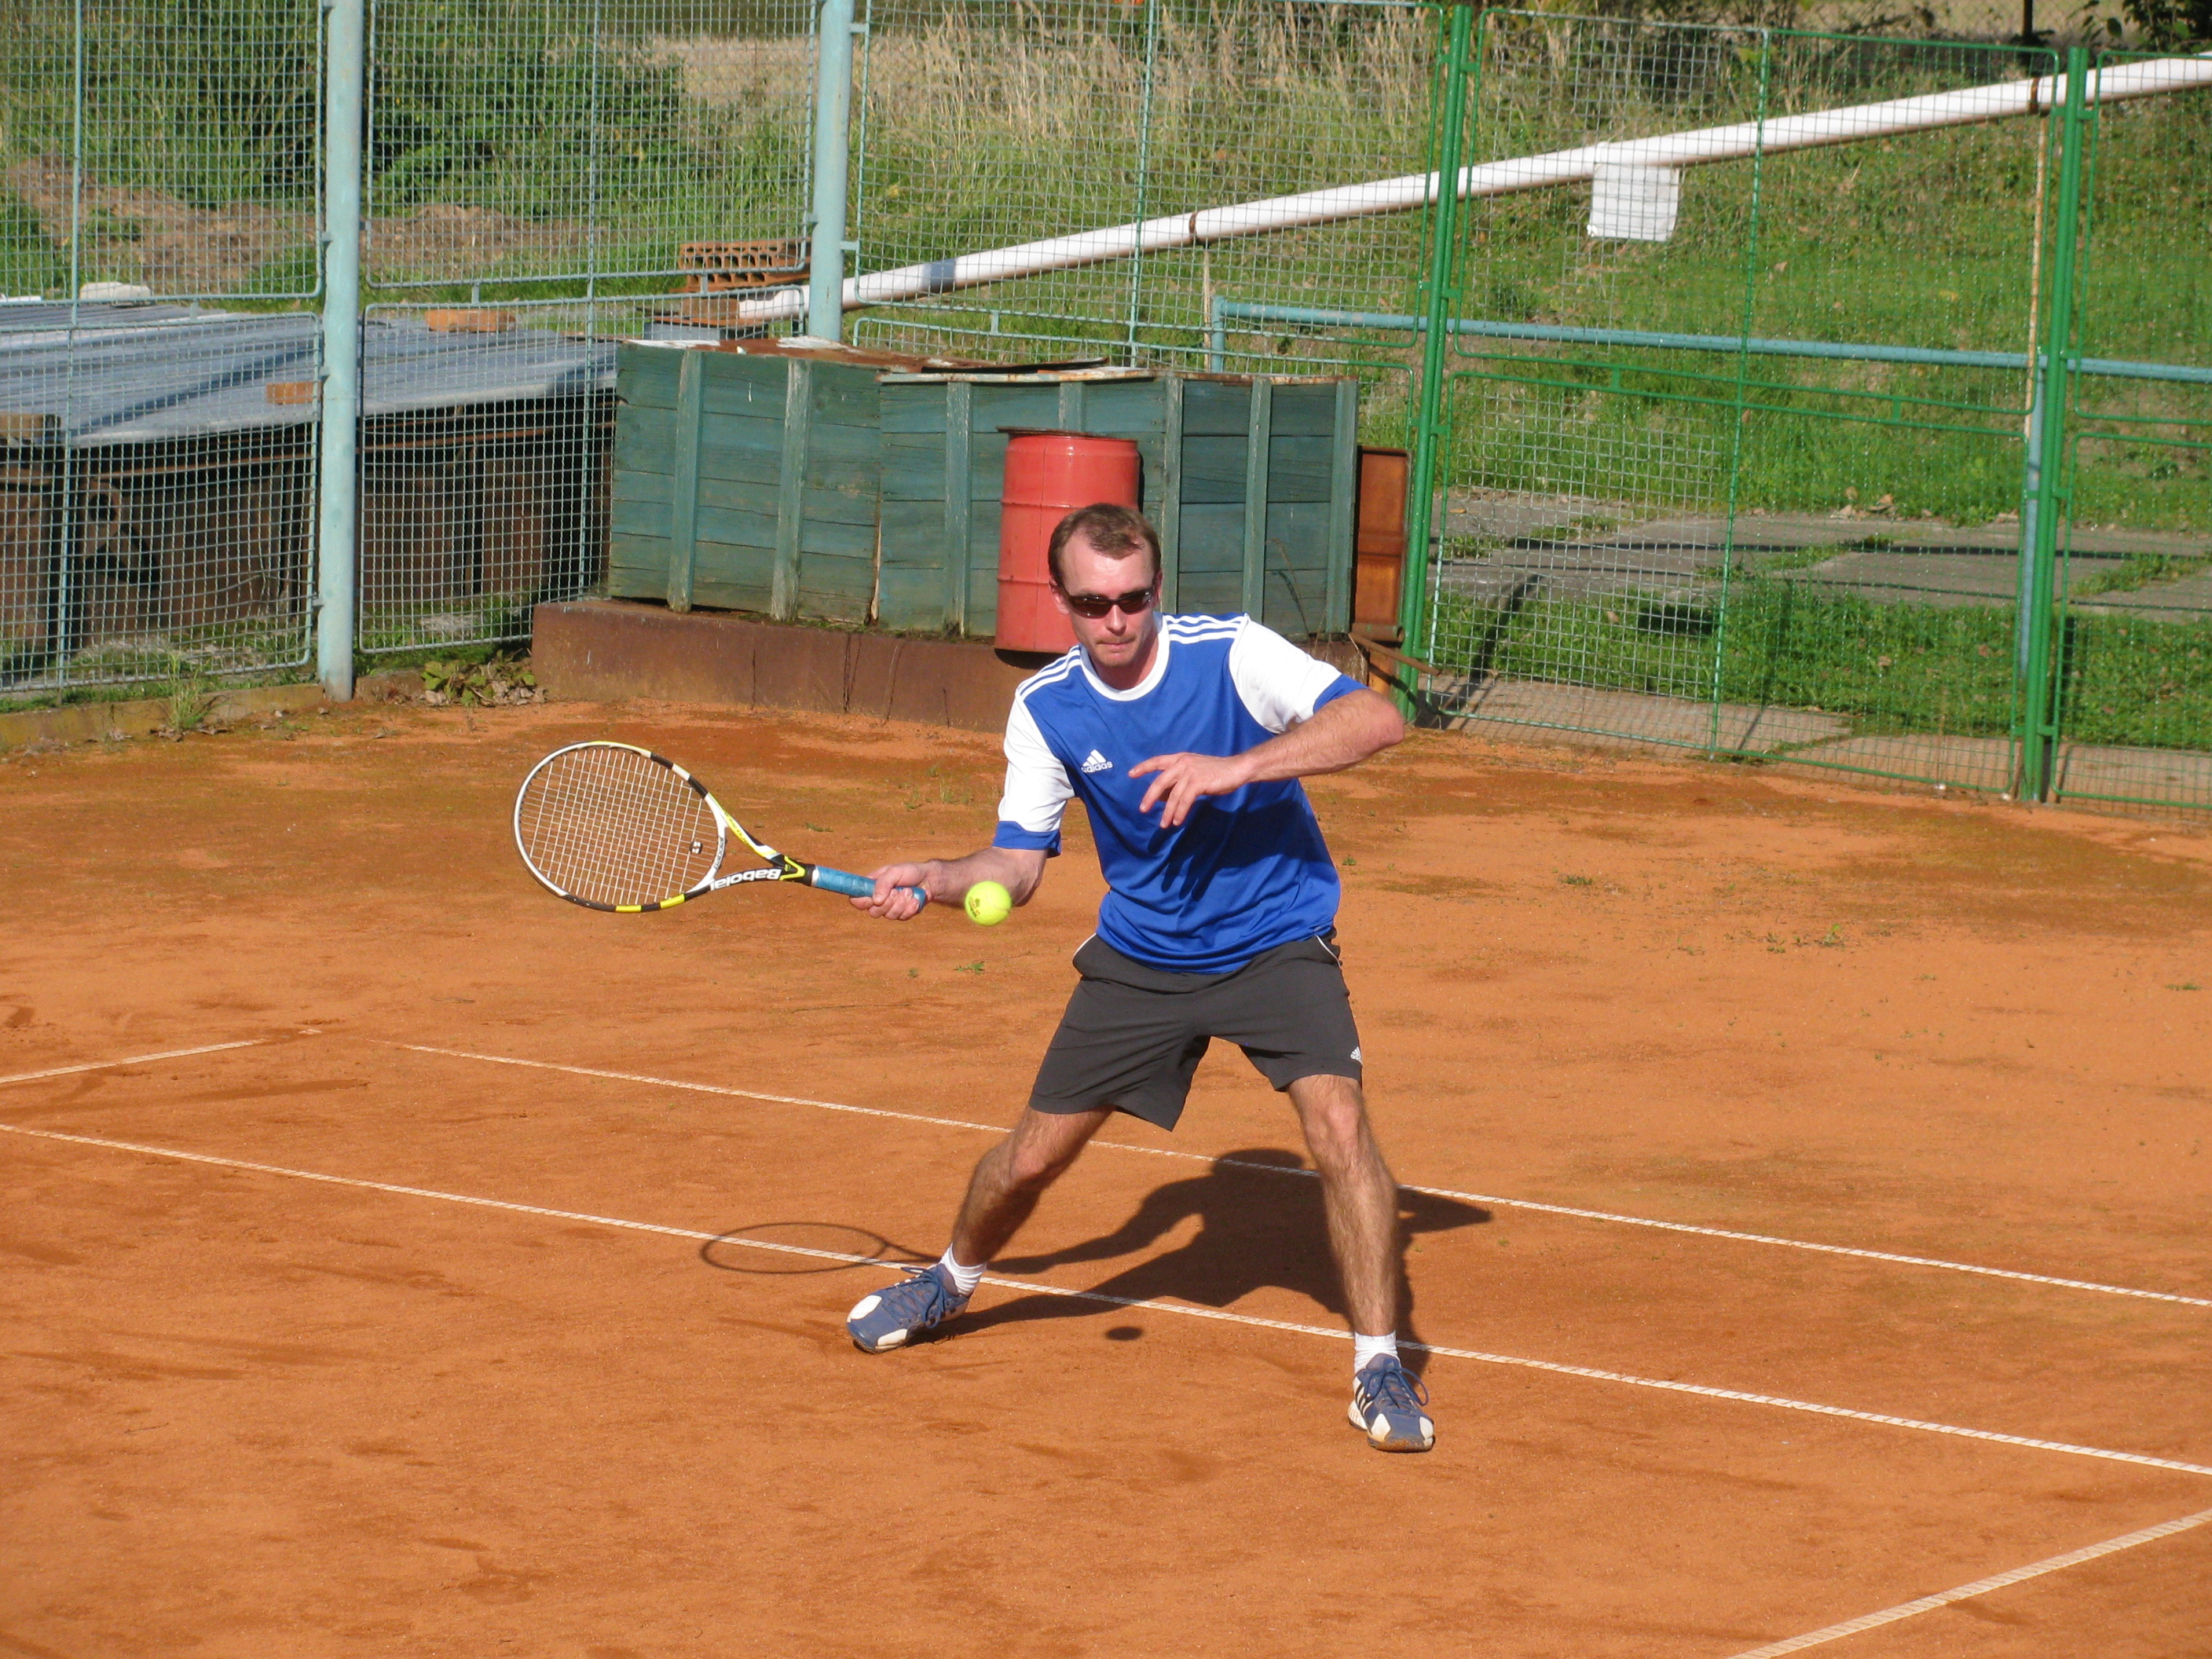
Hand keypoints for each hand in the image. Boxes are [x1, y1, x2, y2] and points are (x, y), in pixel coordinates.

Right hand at [854, 861, 931, 920]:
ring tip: (909, 891)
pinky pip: (902, 917)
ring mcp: (890, 908)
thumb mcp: (895, 871)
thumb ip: (883, 883)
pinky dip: (910, 907)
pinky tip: (915, 899)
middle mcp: (878, 900)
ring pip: (889, 916)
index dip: (861, 902)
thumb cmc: (909, 872)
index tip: (872, 899)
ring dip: (901, 903)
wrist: (929, 879)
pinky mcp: (902, 914)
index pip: (856, 900)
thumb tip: (875, 900)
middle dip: (887, 902)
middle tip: (896, 891)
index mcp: (871, 887)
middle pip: (873, 912)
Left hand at [1127, 752, 1251, 828]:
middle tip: (1143, 809)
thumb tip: (1163, 797)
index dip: (1144, 767)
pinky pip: (1185, 801)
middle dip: (1149, 796)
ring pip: (1172, 795)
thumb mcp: (1195, 772)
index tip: (1131, 774)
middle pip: (1160, 781)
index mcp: (1181, 758)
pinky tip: (1177, 821)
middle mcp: (1183, 763)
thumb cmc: (1217, 772)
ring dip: (1168, 812)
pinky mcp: (1198, 782)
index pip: (1158, 761)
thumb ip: (1180, 781)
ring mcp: (1190, 772)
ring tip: (1164, 824)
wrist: (1237, 769)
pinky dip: (1180, 812)